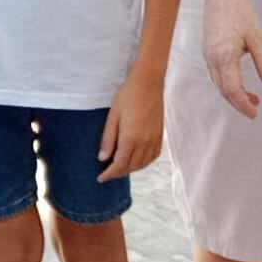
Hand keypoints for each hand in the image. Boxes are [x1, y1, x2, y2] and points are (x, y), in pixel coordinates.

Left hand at [98, 64, 164, 180]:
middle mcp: (144, 142)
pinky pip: (153, 156)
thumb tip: (103, 159)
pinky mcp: (160, 135)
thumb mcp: (112, 116)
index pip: (119, 164)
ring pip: (143, 164)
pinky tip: (137, 160)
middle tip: (107, 173)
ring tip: (120, 167)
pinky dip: (144, 163)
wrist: (149, 82)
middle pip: (131, 167)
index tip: (101, 178)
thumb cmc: (128, 95)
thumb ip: (108, 139)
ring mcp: (154, 139)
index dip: (109, 174)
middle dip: (118, 173)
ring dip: (131, 169)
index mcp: (131, 138)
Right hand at [201, 0, 261, 120]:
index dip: (244, 105)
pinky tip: (238, 82)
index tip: (255, 113)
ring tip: (251, 97)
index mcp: (224, 58)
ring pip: (219, 84)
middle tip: (255, 109)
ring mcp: (207, 56)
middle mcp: (212, 60)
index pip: (233, 91)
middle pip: (224, 91)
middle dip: (239, 103)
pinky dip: (227, 84)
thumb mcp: (257, 38)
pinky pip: (215, 75)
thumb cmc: (239, 12)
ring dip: (233, 94)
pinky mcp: (208, 51)